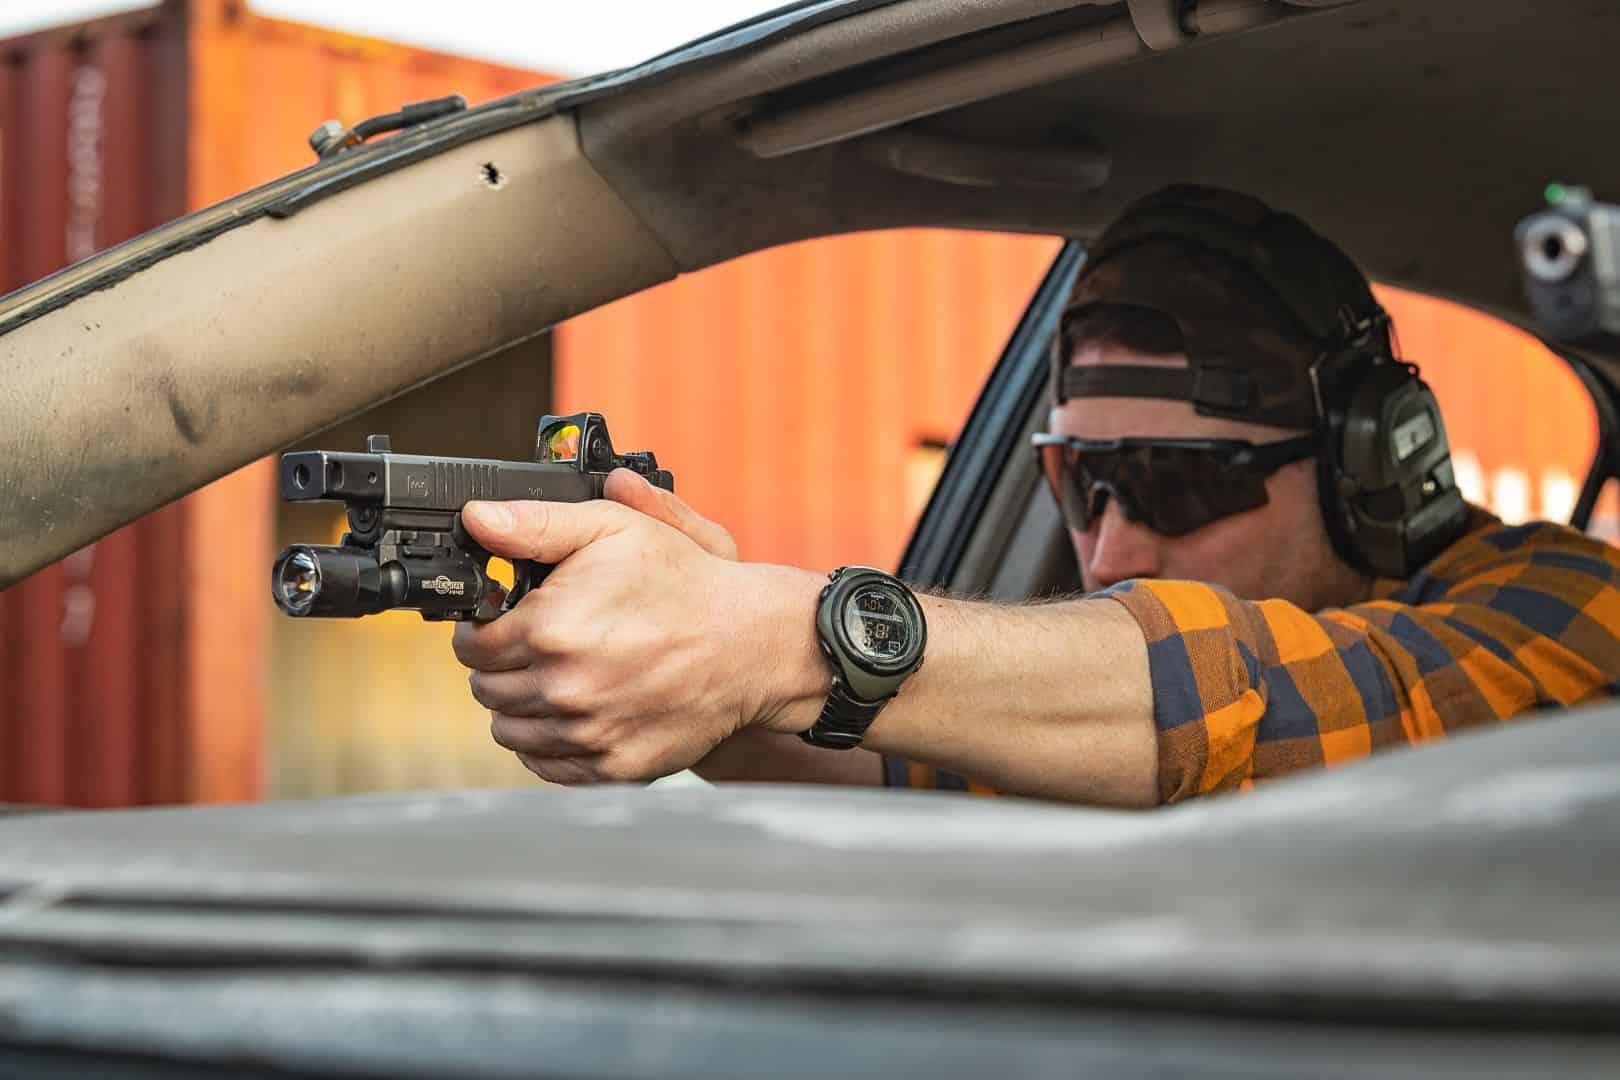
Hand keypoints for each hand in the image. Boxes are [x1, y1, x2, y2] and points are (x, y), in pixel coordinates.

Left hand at [452, 469, 813, 783]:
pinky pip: (548, 766)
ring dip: (521, 707)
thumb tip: (475, 520)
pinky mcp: (612, 768)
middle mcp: (564, 688)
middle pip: (487, 690)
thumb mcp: (615, 529)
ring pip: (510, 733)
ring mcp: (588, 734)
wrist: (754, 646)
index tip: (504, 621)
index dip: (483, 629)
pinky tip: (576, 711)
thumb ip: (535, 523)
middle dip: (501, 666)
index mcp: (552, 629)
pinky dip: (550, 744)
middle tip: (536, 646)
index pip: (471, 646)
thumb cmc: (688, 584)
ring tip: (557, 677)